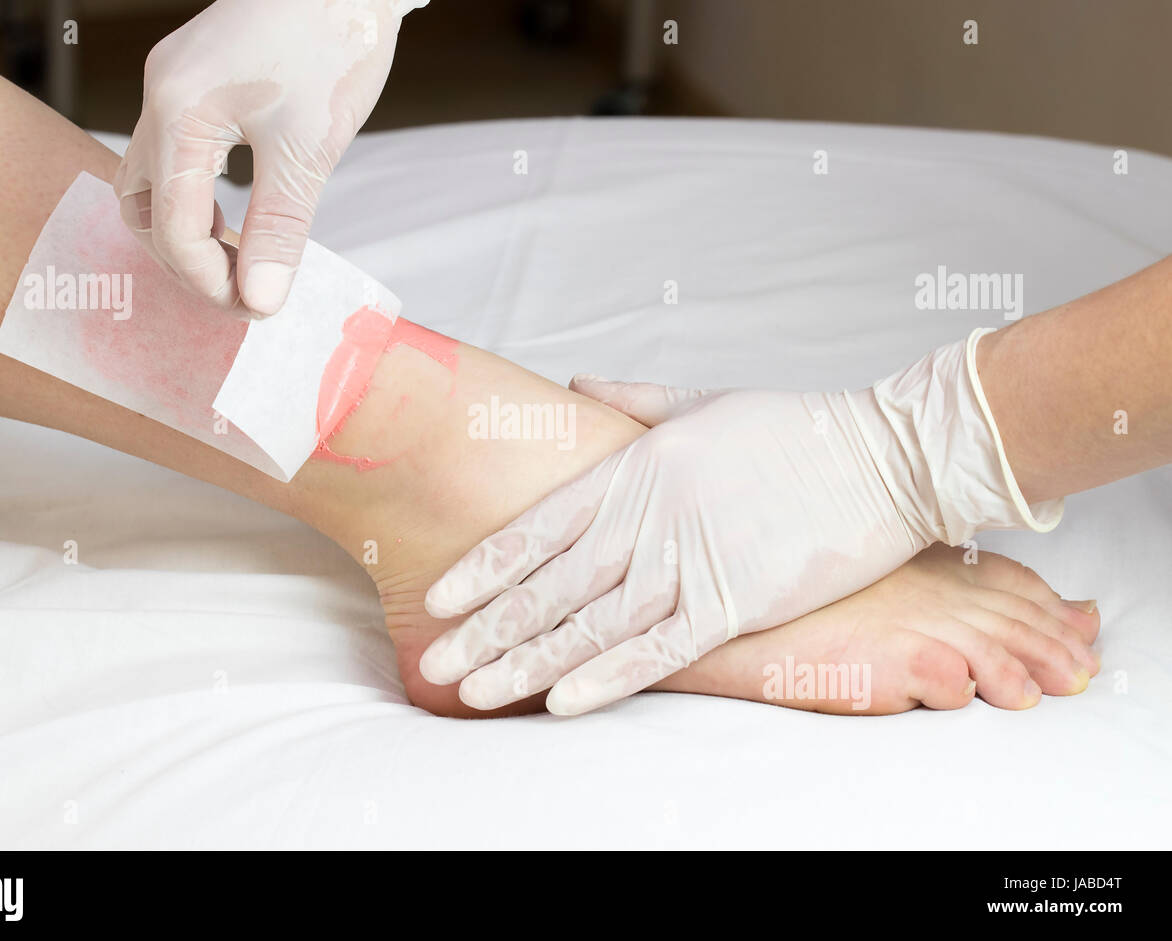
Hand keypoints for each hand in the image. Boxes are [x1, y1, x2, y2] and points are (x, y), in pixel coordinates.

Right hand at [114, 0, 424, 315]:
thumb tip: (257, 301)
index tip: (257, 310)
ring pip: (153, 181)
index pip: (172, 226)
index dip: (210, 281)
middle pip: (142, 208)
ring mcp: (174, 86)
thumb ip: (278, 229)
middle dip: (186, 261)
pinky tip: (242, 217)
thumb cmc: (332, 44)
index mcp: (178, 112)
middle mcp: (161, 96)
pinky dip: (199, 198)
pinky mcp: (197, 82)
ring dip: (188, 231)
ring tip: (242, 261)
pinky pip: (177, 155)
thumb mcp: (307, 149)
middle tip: (242, 292)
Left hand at [417, 331, 1063, 714]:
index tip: (441, 597)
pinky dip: (608, 678)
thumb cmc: (793, 429)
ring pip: (591, 623)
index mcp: (636, 471)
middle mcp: (649, 519)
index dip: (485, 567)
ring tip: (477, 691)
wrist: (882, 455)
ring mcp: (690, 563)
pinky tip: (562, 702)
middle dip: (486, 628)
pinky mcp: (735, 603)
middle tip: (436, 660)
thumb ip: (629, 402)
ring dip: (528, 661)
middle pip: (550, 584)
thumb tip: (576, 385)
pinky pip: (658, 650)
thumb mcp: (699, 403)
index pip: (540, 527)